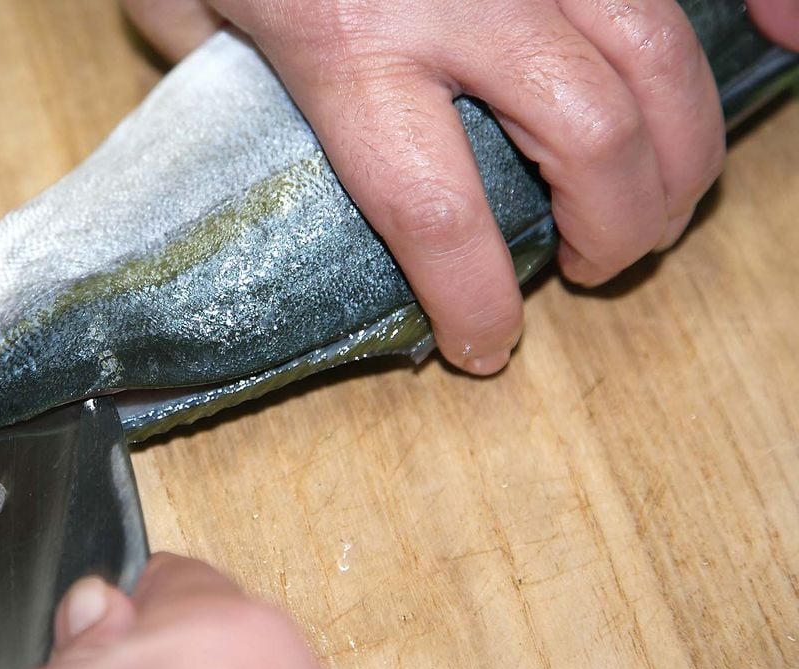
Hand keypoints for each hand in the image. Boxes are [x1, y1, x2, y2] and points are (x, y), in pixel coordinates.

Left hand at [124, 0, 754, 374]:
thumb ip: (215, 75)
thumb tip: (248, 124)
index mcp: (349, 45)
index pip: (436, 211)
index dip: (480, 299)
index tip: (487, 346)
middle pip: (593, 139)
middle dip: (618, 228)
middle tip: (594, 263)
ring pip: (662, 54)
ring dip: (680, 149)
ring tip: (655, 198)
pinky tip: (787, 35)